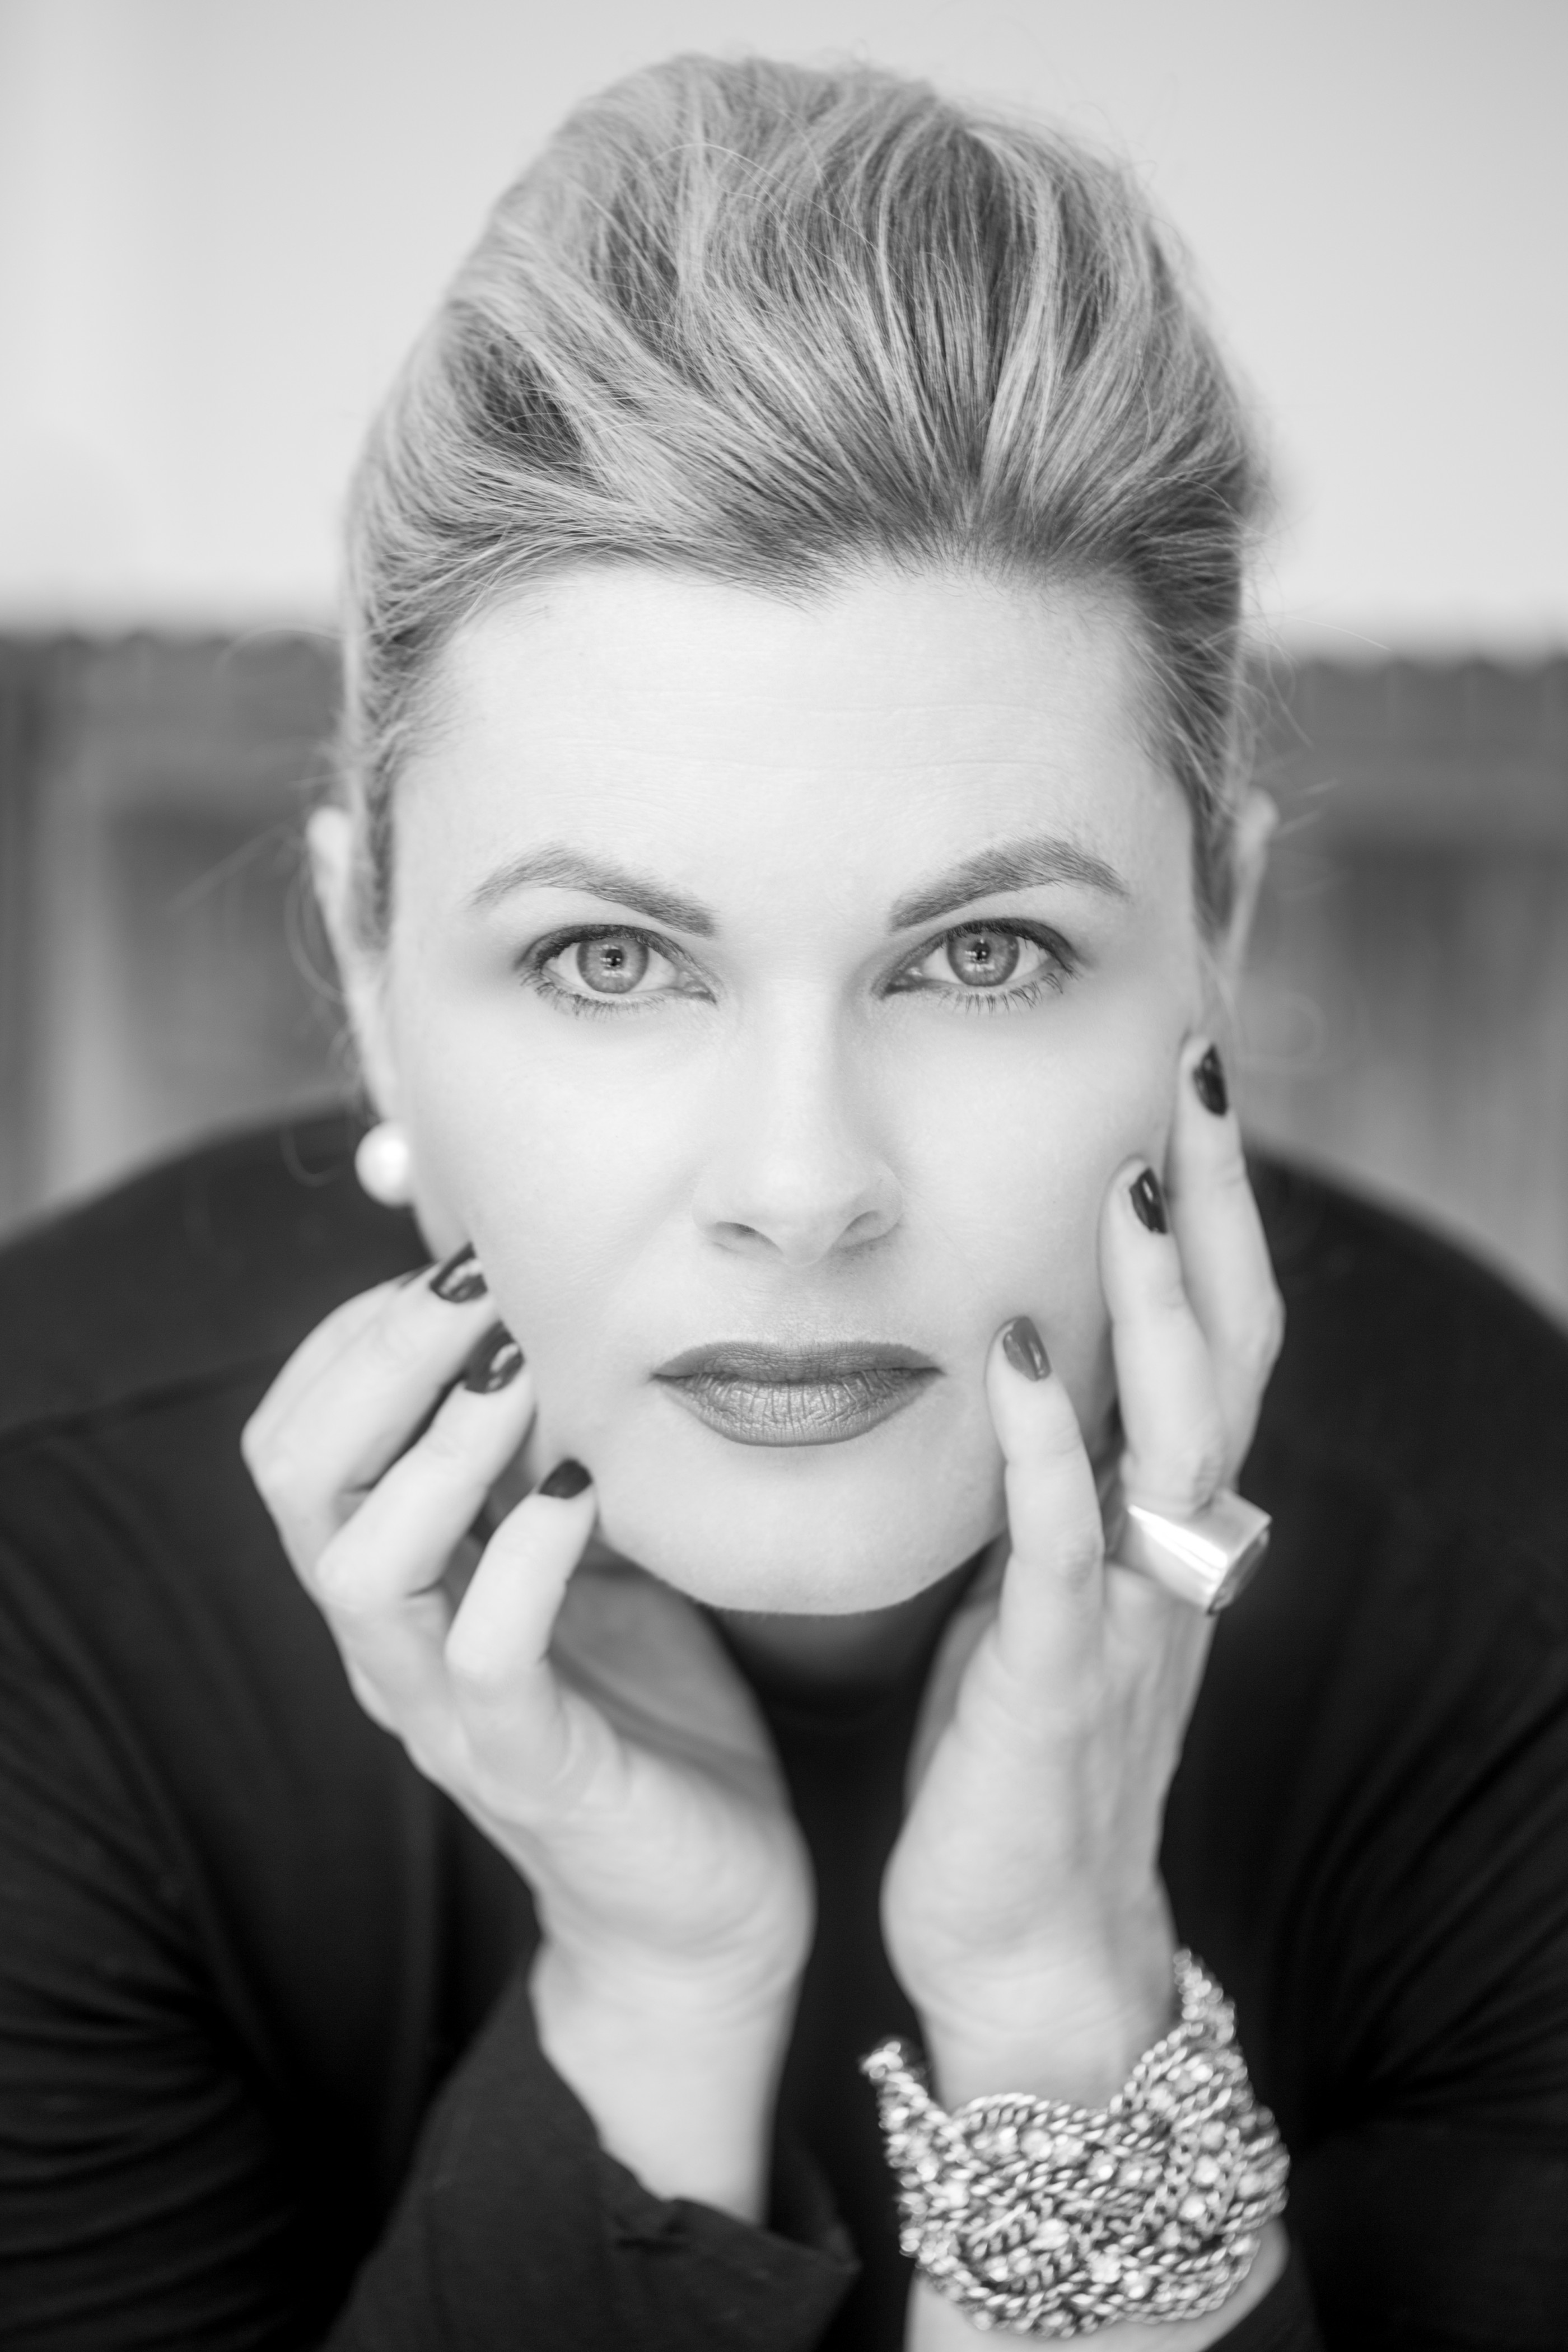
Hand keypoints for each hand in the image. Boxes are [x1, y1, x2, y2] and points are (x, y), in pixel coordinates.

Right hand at [241, 1262, 811, 2215]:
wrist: (704, 1907)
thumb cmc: (649, 1709)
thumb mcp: (587, 1556)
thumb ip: (545, 1457)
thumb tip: (556, 1312)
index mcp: (394, 1581)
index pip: (299, 1433)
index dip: (357, 1332)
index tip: (454, 1256)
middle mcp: (387, 1642)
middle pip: (297, 1478)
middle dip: (378, 1357)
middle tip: (477, 1280)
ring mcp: (445, 1713)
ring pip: (361, 1565)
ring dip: (439, 1445)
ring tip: (521, 1369)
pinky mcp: (529, 1769)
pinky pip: (484, 1653)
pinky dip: (525, 1555)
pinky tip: (587, 1485)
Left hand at [882, 1037, 1284, 2113]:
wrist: (1031, 1943)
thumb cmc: (1022, 1752)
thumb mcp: (1051, 1588)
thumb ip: (1064, 1484)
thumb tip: (1031, 1360)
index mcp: (1168, 1524)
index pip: (1218, 1340)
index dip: (1216, 1215)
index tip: (1184, 1087)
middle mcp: (1173, 1552)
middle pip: (1226, 1354)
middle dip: (1213, 1212)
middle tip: (1192, 1073)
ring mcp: (1129, 1614)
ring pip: (1172, 1433)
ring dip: (1153, 1304)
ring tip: (1126, 1180)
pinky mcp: (1056, 1681)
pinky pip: (1064, 1548)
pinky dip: (1046, 1450)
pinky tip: (1014, 1357)